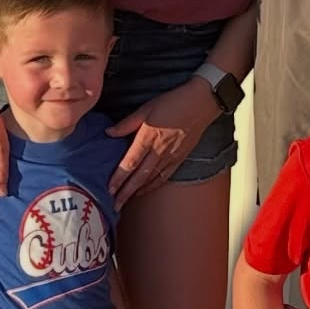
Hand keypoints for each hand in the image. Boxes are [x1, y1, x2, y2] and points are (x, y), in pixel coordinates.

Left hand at [107, 78, 217, 203]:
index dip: (118, 178)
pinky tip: (143, 191)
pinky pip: (164, 176)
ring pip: (151, 179)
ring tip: (124, 202)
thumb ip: (127, 123)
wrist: (202, 103)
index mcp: (148, 137)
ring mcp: (170, 156)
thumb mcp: (146, 108)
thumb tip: (109, 133)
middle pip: (139, 176)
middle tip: (114, 206)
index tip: (107, 189)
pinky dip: (152, 186)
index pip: (130, 162)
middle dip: (125, 193)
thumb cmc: (173, 102)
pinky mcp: (180, 158)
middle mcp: (159, 150)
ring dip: (136, 192)